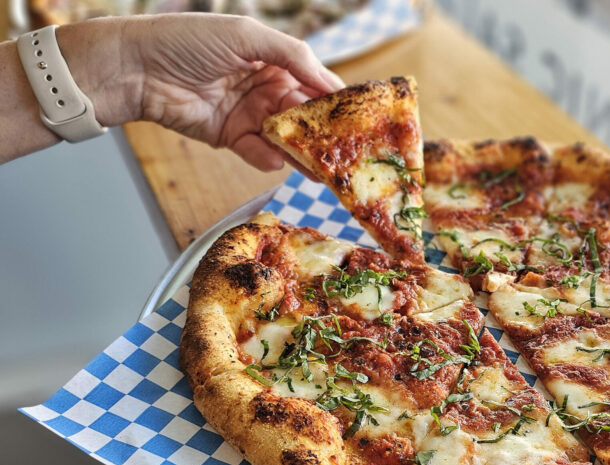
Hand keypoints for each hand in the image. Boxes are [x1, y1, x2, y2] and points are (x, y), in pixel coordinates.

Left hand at [123, 13, 343, 169]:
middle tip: (348, 151)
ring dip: (304, 152)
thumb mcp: (246, 35)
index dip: (335, 98)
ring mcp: (250, 114)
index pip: (314, 81)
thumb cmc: (187, 40)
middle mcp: (266, 87)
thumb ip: (292, 55)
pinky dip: (268, 158)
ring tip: (323, 170)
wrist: (136, 68)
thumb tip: (330, 80)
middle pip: (305, 114)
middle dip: (325, 132)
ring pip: (286, 137)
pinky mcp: (231, 137)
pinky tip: (277, 161)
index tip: (360, 117)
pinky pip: (259, 152)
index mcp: (273, 59)